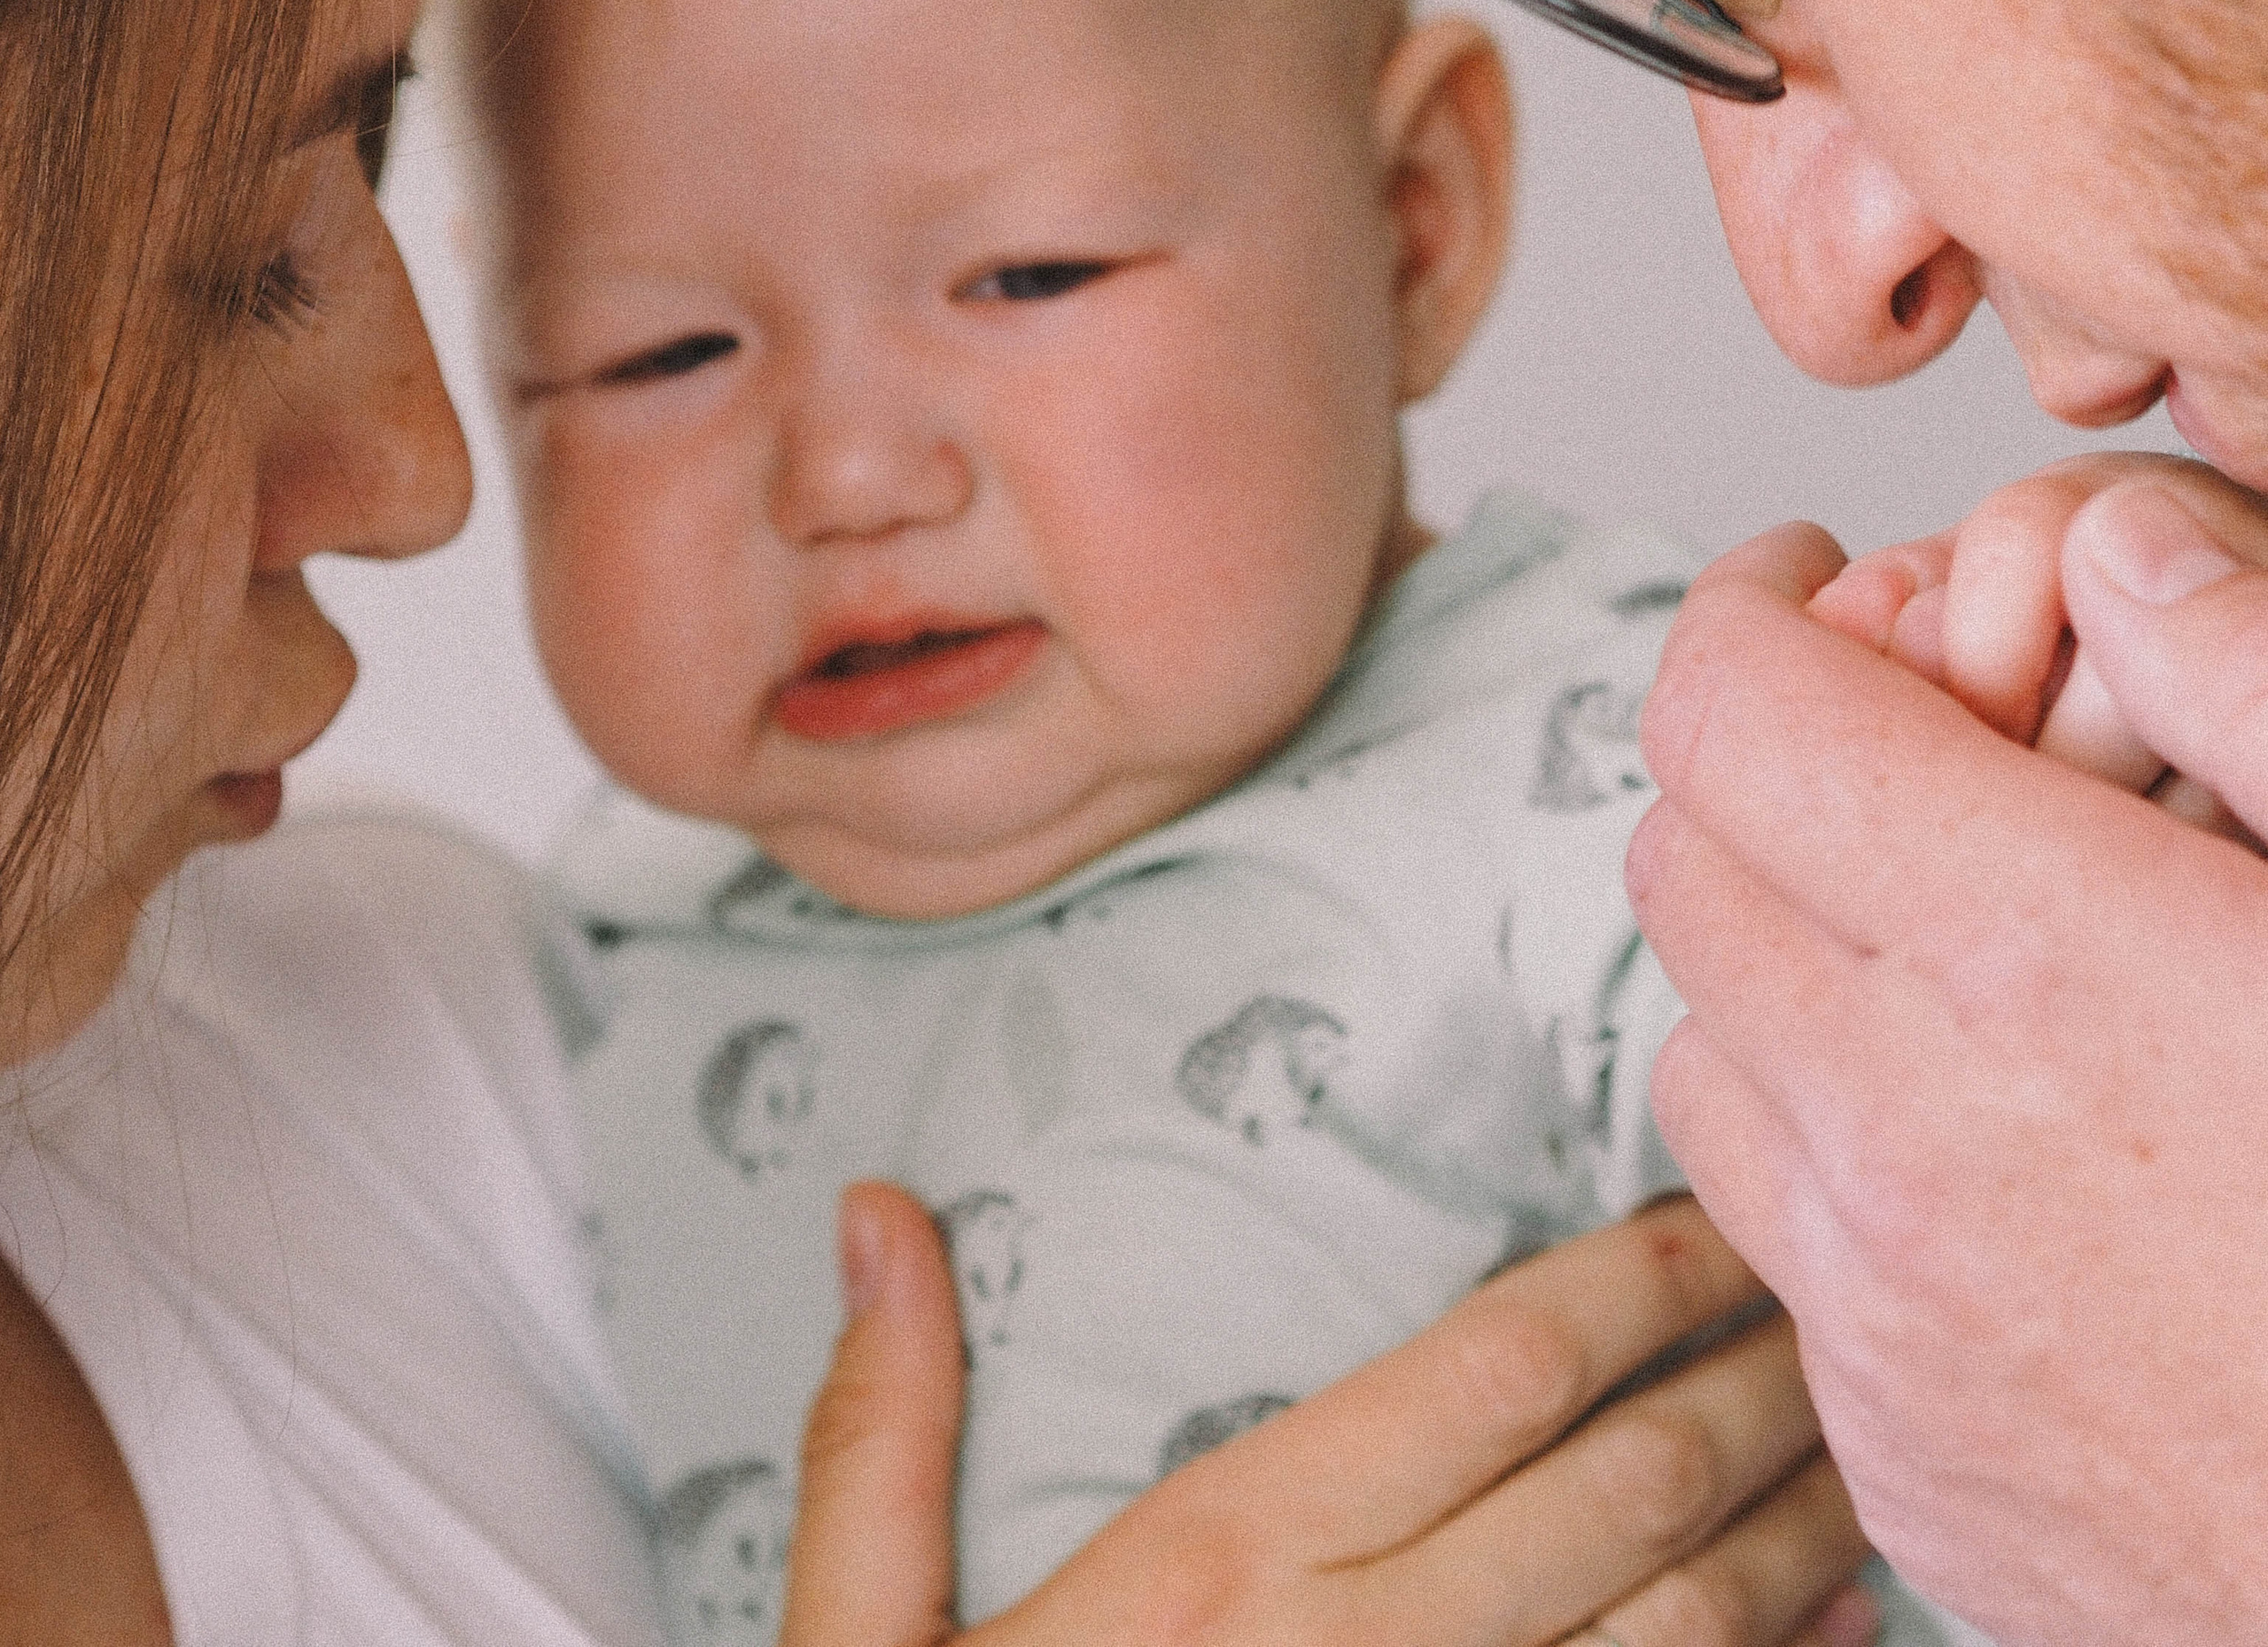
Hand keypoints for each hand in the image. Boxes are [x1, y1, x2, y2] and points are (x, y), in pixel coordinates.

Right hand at [781, 1183, 1883, 1646]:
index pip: (1489, 1373)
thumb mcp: (860, 1642)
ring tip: (1860, 1440)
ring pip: (1684, 1629)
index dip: (1627, 1285)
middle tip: (1833, 1301)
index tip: (1710, 1224)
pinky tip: (1832, 1628)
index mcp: (1224, 1563)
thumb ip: (884, 1424)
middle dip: (1749, 1379)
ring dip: (1795, 1527)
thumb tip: (879, 1214)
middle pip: (1622, 1483)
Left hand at [1635, 516, 2267, 1643]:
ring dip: (1780, 965)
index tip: (1802, 575)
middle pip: (1687, 862)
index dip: (1747, 607)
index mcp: (2044, 964)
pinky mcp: (1901, 1451)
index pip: (1732, 713)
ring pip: (1701, 1048)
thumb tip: (2114, 550)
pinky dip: (1827, 1153)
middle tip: (1892, 750)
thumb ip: (2264, 691)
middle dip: (1763, 769)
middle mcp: (1909, 1140)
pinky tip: (1987, 1153)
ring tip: (1938, 954)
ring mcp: (1885, 1316)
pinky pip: (1773, 1239)